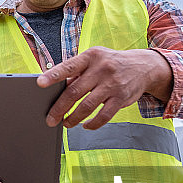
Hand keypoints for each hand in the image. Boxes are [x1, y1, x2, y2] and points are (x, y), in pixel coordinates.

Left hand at [37, 46, 172, 129]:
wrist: (143, 66)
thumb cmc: (110, 64)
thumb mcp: (94, 59)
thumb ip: (77, 72)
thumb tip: (55, 88)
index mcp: (90, 57)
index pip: (68, 66)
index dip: (53, 75)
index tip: (39, 83)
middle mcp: (101, 69)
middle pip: (75, 91)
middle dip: (59, 108)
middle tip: (50, 119)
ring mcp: (112, 84)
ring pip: (87, 106)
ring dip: (73, 118)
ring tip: (66, 124)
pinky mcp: (122, 98)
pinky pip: (104, 115)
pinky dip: (92, 123)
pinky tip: (85, 125)